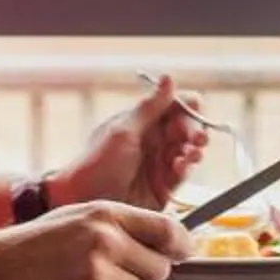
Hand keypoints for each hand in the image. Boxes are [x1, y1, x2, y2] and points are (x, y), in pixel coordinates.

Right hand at [0, 200, 190, 279]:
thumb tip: (167, 237)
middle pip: (159, 267)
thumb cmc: (30, 244)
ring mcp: (94, 273)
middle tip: (116, 271)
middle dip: (145, 273)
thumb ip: (119, 224)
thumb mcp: (76, 217)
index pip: (167, 229)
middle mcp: (105, 240)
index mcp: (106, 213)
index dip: (183, 244)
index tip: (186, 252)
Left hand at [54, 75, 207, 209]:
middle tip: (196, 138)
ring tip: (191, 154)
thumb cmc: (96, 163)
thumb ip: (150, 107)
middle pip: (187, 128)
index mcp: (143, 121)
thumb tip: (168, 78)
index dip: (188, 107)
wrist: (82, 202)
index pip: (175, 106)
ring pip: (189, 150)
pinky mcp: (162, 186)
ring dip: (194, 150)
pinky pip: (183, 174)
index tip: (194, 111)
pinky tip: (181, 167)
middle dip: (195, 130)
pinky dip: (186, 169)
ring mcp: (159, 163)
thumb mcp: (123, 131)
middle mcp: (154, 140)